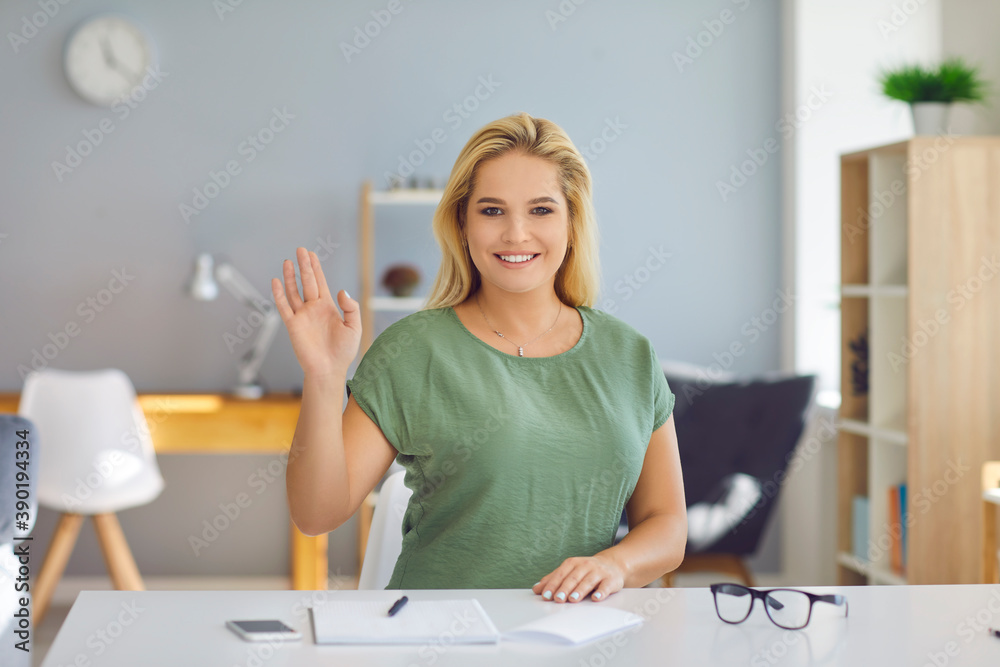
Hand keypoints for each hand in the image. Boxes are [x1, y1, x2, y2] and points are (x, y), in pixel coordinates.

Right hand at [271, 247, 359, 378]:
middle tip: (300, 250)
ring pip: (293, 291)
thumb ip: (351, 308)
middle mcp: (313, 309)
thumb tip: (342, 291)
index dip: (316, 268)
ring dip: (290, 277)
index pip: (320, 282)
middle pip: (307, 282)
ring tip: (287, 262)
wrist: (330, 369)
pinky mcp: (293, 325)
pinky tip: (276, 281)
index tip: (312, 254)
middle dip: (304, 266)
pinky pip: (284, 307)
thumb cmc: (343, 351)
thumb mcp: (354, 327)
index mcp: (328, 307)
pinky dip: (279, 294)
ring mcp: (302, 316)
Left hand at [531, 554, 624, 602]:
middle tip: (557, 599)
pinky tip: (596, 598)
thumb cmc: (586, 571)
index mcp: (573, 563)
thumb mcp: (569, 572)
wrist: (612, 565)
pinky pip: (605, 586)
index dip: (552, 585)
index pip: (561, 574)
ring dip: (580, 590)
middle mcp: (586, 565)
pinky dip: (601, 592)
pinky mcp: (611, 580)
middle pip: (573, 578)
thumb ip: (553, 579)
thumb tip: (536, 589)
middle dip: (564, 588)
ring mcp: (599, 572)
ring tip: (573, 599)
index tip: (545, 595)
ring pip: (588, 581)